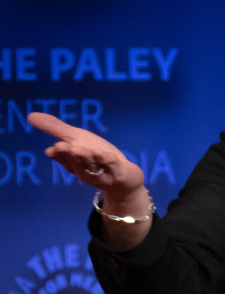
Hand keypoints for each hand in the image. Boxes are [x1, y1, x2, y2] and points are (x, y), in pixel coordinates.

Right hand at [28, 112, 144, 199]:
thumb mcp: (77, 139)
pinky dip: (107, 160)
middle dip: (70, 155)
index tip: (52, 150)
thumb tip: (30, 116)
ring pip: (93, 165)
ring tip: (78, 148)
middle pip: (77, 162)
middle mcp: (86, 171)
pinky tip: (102, 153)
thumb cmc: (98, 156)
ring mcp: (103, 174)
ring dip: (86, 157)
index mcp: (74, 163)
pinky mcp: (120, 174)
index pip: (64, 159)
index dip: (59, 155)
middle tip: (63, 146)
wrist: (125, 177)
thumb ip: (56, 129)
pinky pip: (113, 167)